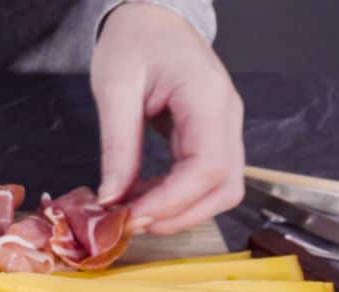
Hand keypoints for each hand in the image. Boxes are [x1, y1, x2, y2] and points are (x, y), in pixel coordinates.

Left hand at [91, 3, 244, 234]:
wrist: (149, 18)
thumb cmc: (133, 41)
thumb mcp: (114, 87)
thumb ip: (117, 144)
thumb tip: (111, 197)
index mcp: (207, 98)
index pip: (207, 168)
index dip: (171, 202)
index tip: (131, 217)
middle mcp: (226, 117)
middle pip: (224, 188)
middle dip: (179, 215)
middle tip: (129, 223)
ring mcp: (223, 128)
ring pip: (219, 189)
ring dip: (178, 211)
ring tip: (131, 211)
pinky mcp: (210, 136)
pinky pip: (203, 179)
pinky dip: (174, 196)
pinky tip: (139, 195)